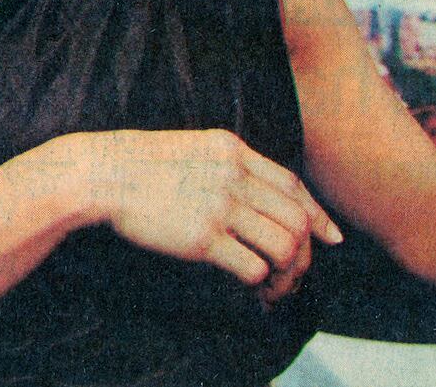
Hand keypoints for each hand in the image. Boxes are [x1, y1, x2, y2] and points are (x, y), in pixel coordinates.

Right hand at [59, 129, 342, 302]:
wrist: (105, 173)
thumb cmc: (144, 165)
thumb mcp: (197, 147)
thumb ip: (231, 164)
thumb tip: (260, 192)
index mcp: (235, 151)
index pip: (293, 184)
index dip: (318, 214)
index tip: (330, 236)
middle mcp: (235, 176)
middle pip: (296, 218)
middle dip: (306, 251)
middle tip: (297, 272)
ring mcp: (220, 206)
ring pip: (283, 245)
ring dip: (286, 272)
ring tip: (276, 286)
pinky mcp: (202, 237)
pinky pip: (253, 266)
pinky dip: (260, 281)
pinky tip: (252, 288)